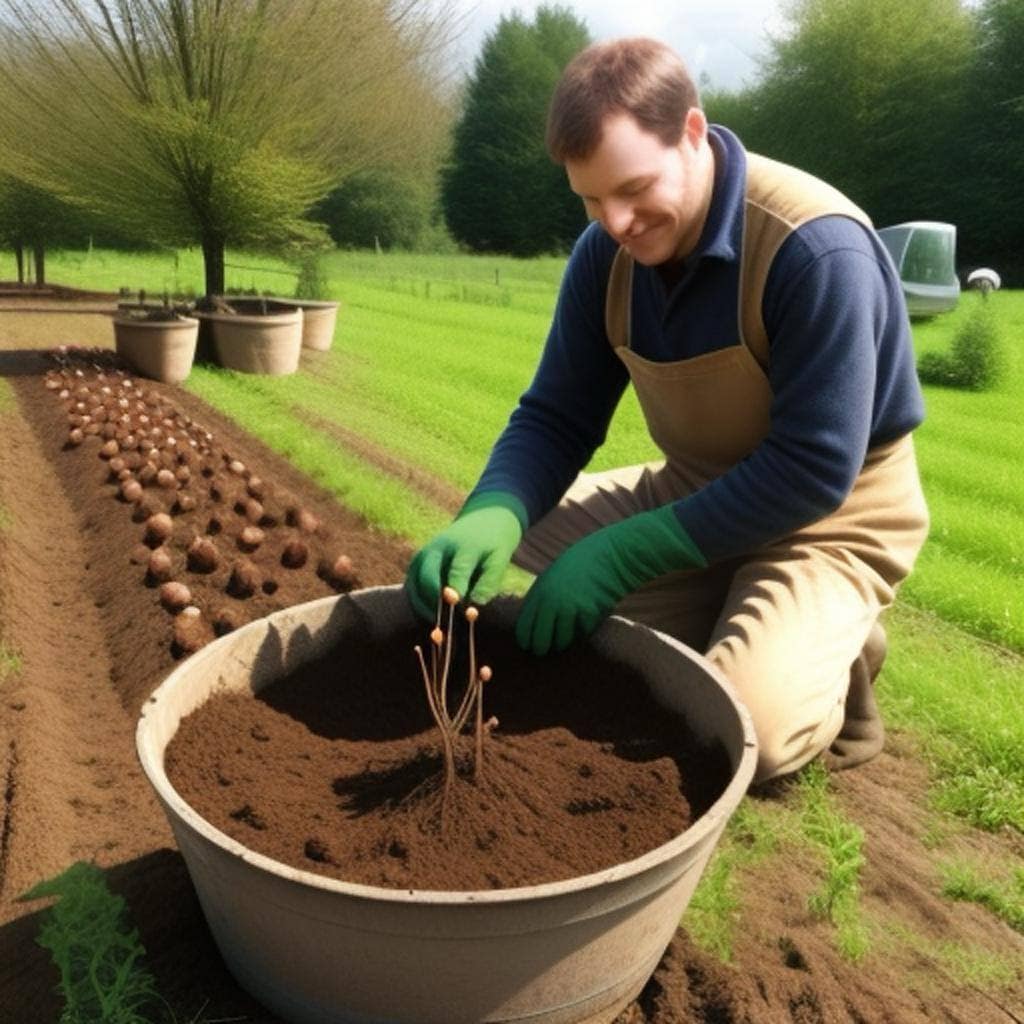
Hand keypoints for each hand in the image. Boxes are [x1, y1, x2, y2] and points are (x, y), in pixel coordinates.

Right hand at [405, 493, 524, 619]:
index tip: (460, 612)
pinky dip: (419, 604)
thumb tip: (473, 608)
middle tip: (448, 627)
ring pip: (415, 586)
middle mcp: (436, 548)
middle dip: (436, 605)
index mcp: (461, 546)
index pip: (457, 572)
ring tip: (439, 627)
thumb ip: (489, 582)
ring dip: (425, 608)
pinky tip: (432, 618)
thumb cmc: (493, 543)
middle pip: (428, 579)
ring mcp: (423, 556)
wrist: (482, 520)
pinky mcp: (416, 565)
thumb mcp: (500, 559)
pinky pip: (412, 588)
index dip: (456, 595)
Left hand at [515, 505, 705, 654]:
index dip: (525, 640)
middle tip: (544, 652)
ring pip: (562, 642)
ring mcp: (571, 609)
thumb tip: (532, 620)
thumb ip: (542, 596)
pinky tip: (587, 620)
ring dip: (564, 643)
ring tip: (566, 638)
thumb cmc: (582, 564)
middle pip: (540, 641)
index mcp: (540, 591)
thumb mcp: (553, 575)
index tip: (528, 646)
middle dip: (542, 649)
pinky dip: (584, 632)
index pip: (524, 626)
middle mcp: (551, 602)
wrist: (611, 556)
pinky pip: (582, 634)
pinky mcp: (589, 615)